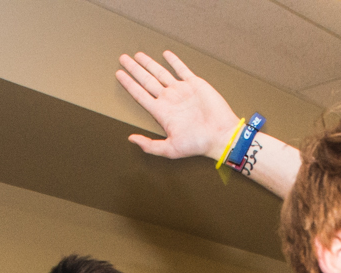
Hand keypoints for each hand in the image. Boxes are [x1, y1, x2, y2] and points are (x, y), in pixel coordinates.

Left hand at [116, 51, 241, 160]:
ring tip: (137, 55)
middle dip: (134, 69)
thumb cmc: (198, 144)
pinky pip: (181, 69)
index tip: (119, 74)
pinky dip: (173, 61)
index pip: (140, 95)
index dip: (129, 84)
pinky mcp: (195, 84)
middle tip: (123, 59)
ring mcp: (181, 91)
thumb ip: (149, 145)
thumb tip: (130, 139)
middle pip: (146, 80)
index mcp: (162, 113)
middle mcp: (169, 100)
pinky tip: (165, 54)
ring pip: (160, 73)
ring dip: (149, 63)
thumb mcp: (170, 149)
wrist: (221, 135)